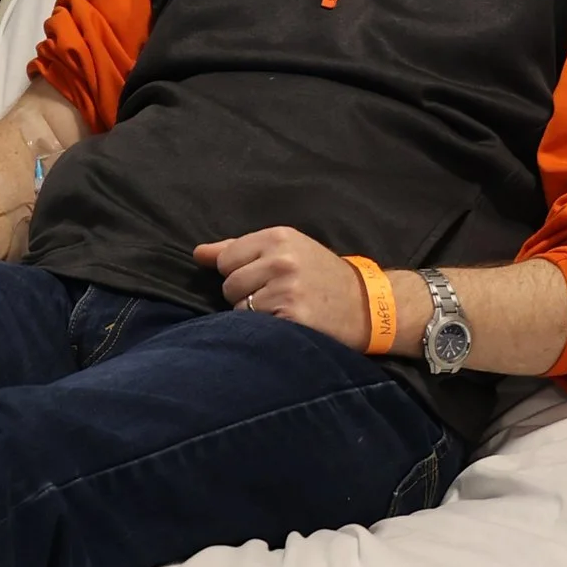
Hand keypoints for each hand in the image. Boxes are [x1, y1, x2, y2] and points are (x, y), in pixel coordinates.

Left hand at [196, 228, 378, 345]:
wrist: (368, 306)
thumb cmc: (322, 278)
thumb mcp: (287, 251)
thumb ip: (239, 250)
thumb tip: (198, 253)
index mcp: (279, 237)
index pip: (226, 259)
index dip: (239, 273)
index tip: (264, 278)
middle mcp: (282, 259)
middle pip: (229, 285)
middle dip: (245, 295)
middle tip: (277, 296)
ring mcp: (287, 288)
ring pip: (239, 308)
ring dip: (255, 316)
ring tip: (284, 310)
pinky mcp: (292, 316)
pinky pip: (255, 326)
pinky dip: (267, 329)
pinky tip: (288, 323)